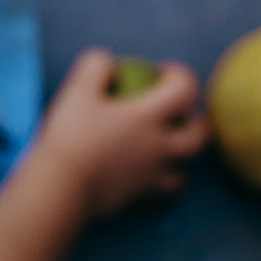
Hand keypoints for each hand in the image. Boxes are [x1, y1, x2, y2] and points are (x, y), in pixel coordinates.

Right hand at [36, 50, 209, 215]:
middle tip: (176, 112)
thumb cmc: (70, 137)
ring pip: (186, 170)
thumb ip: (96, 67)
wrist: (61, 188)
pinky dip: (161, 182)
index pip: (185, 89)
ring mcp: (152, 175)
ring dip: (182, 157)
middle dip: (195, 119)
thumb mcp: (77, 91)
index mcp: (149, 117)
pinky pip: (163, 193)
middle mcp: (159, 147)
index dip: (179, 75)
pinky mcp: (139, 197)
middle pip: (199, 135)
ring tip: (165, 148)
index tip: (161, 72)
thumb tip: (109, 63)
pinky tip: (147, 175)